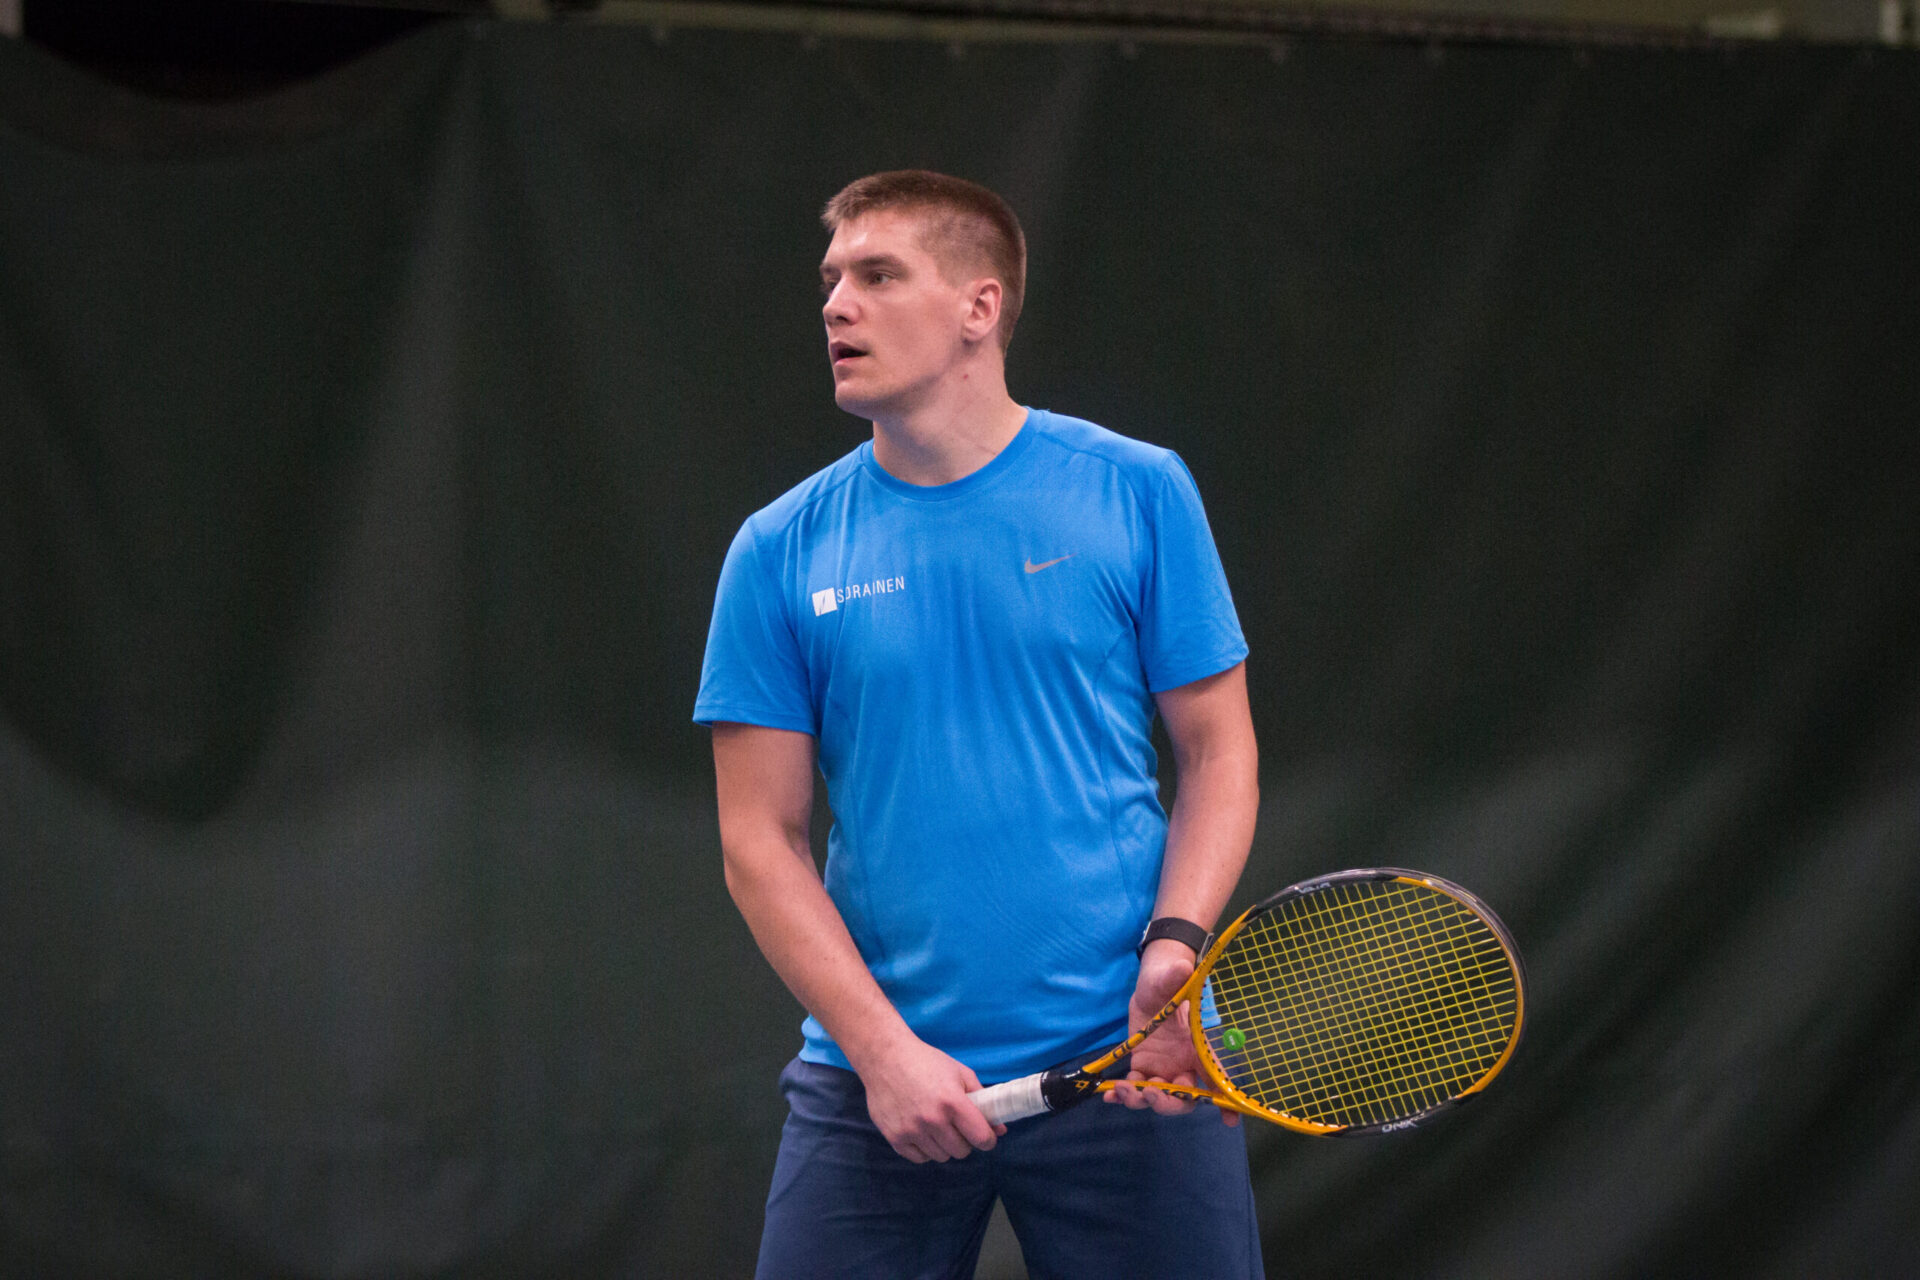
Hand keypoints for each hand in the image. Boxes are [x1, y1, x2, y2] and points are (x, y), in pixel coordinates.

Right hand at [855, 1034, 1007, 1162]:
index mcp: (952, 1102)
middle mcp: (932, 1119)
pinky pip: (919, 1158)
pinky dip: (924, 1149)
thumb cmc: (926, 1062)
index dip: (988, 1139)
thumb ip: (982, 1099)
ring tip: (938, 1126)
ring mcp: (912, 1130)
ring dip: (944, 1145)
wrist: (885, 1056)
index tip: (985, 1135)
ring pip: (941, 1156)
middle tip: (958, 1126)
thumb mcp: (959, 1073)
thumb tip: (1001, 1129)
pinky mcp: (894, 1137)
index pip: (981, 1138)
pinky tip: (922, 1131)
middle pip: (961, 1151)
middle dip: (965, 1141)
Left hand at [1104, 939, 1239, 1126]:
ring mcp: (1163, 1068)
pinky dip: (1122, 1095)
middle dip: (1168, 1103)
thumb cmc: (1169, 981)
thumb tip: (1183, 967)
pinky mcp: (1142, 1066)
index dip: (1225, 1101)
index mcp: (1199, 1049)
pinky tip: (1108, 1094)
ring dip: (1140, 1100)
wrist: (1153, 985)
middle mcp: (1184, 1065)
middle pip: (1184, 1098)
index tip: (1229, 1121)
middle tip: (1150, 1093)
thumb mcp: (1171, 978)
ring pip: (1158, 1097)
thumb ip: (1176, 977)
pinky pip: (1135, 1087)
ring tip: (1122, 1091)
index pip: (1218, 1079)